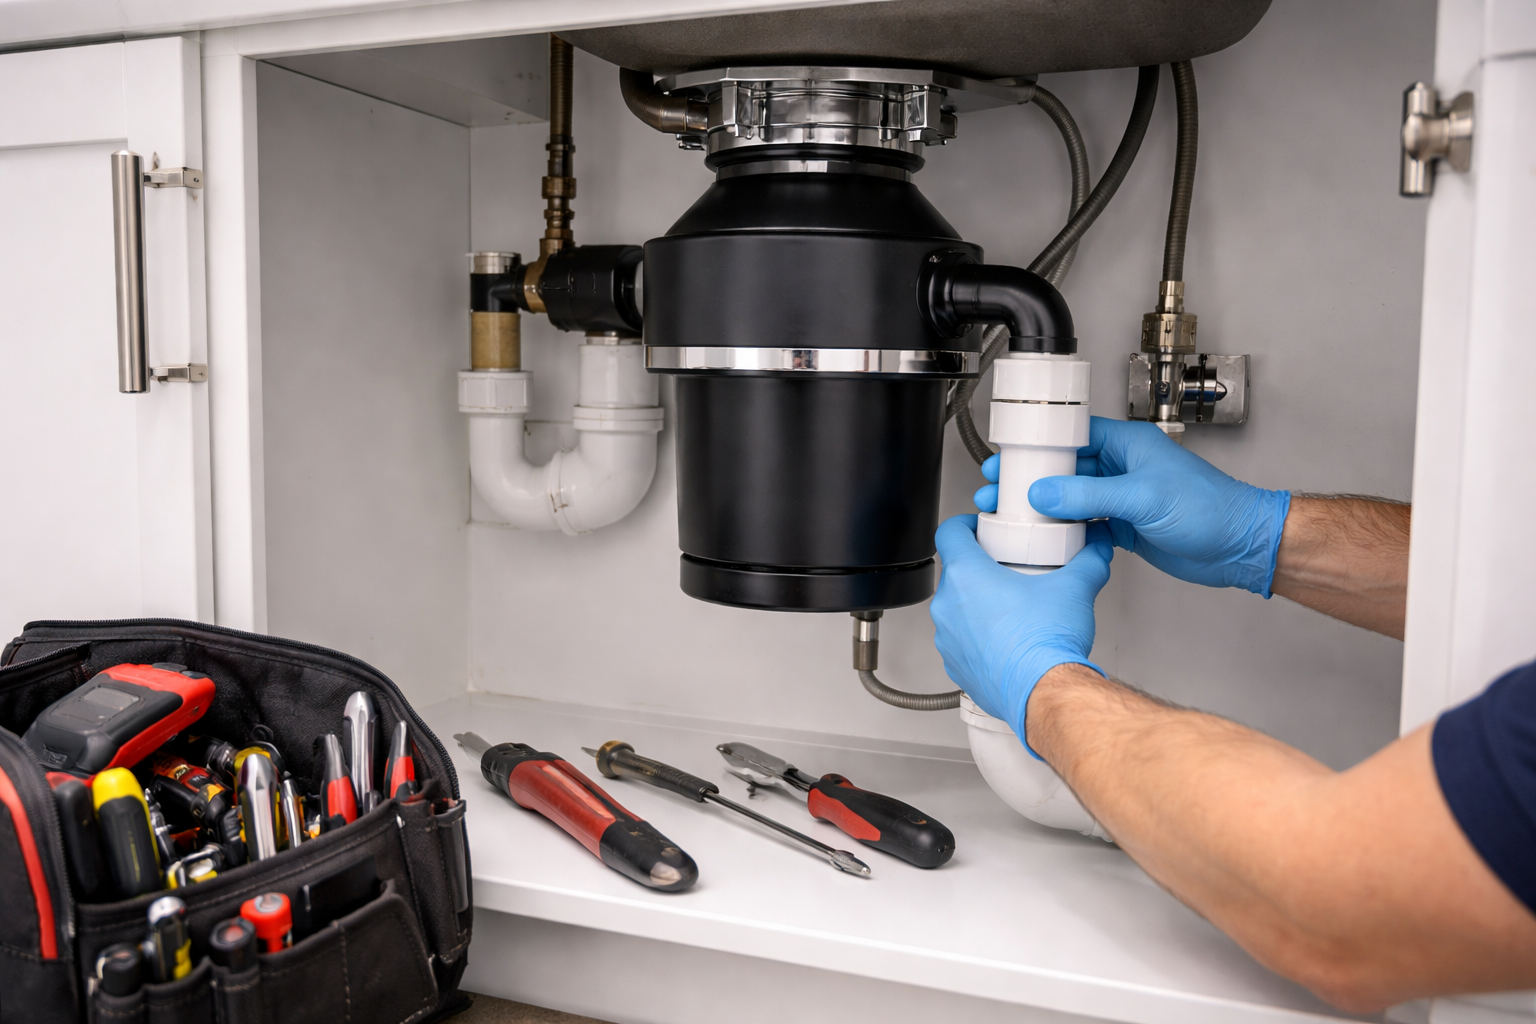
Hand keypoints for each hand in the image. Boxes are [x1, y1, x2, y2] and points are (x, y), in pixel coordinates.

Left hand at [931, 516, 1111, 750]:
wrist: (1044, 692)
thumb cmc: (1046, 643)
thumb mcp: (1074, 588)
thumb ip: (1088, 561)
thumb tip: (1096, 551)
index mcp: (967, 576)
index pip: (949, 532)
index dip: (963, 524)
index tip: (978, 527)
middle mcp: (949, 607)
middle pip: (955, 572)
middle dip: (978, 568)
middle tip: (1005, 569)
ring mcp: (948, 640)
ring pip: (956, 610)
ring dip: (976, 606)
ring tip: (1008, 608)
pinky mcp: (956, 666)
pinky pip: (962, 643)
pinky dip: (978, 638)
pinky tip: (1006, 640)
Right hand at [972, 417, 1289, 594]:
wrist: (1239, 547)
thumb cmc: (1211, 509)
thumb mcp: (1142, 497)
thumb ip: (1089, 495)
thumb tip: (1044, 493)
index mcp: (1127, 445)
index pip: (1073, 437)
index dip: (1039, 447)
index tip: (1011, 457)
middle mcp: (1122, 468)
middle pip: (1065, 470)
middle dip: (1031, 480)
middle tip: (1000, 489)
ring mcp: (1122, 499)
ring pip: (1072, 500)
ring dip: (1044, 509)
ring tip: (1012, 516)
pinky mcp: (1125, 526)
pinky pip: (1085, 526)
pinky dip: (1065, 533)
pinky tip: (1047, 540)